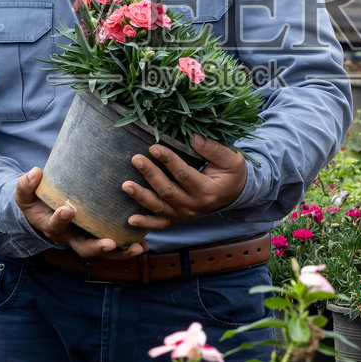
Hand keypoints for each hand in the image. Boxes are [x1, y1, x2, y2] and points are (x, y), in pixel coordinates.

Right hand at [15, 166, 146, 258]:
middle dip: (97, 247)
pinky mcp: (100, 235)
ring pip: (103, 251)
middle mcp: (71, 237)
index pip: (55, 225)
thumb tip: (35, 172)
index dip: (60, 220)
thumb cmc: (35, 201)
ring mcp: (87, 238)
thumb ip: (26, 184)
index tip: (67, 210)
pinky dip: (129, 247)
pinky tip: (145, 245)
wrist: (43, 211)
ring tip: (138, 248)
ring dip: (121, 253)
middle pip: (84, 248)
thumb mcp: (25, 193)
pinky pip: (115, 246)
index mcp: (52, 226)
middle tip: (110, 244)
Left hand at [123, 136, 247, 230]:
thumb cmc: (231, 173)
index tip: (154, 148)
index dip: (168, 161)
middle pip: (167, 191)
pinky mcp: (177, 218)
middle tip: (136, 159)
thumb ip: (213, 149)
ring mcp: (184, 214)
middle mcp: (194, 206)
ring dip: (141, 196)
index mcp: (207, 191)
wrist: (234, 193)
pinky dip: (145, 223)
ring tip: (126, 185)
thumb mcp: (231, 159)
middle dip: (150, 175)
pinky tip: (130, 219)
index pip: (184, 175)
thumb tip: (193, 138)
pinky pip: (160, 224)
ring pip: (159, 207)